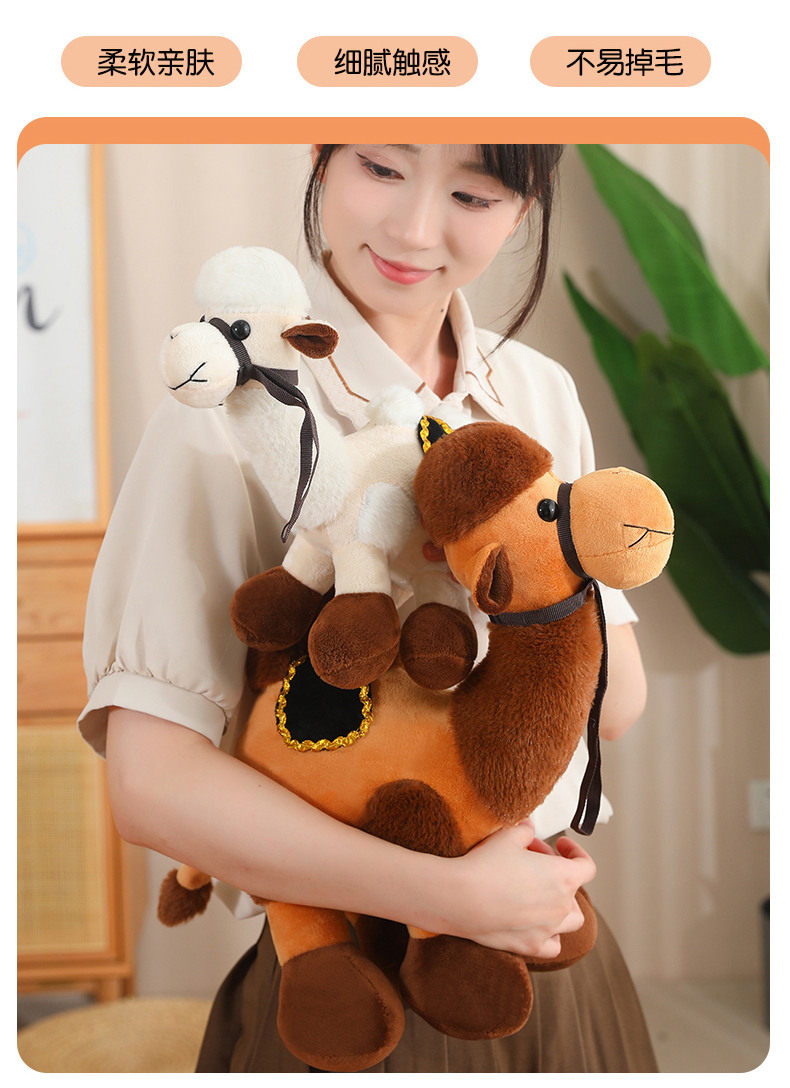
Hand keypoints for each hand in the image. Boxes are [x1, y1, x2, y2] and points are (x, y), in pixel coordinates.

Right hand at [446, 821, 595, 958]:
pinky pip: (553, 945)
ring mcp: (548, 929)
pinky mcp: (530, 946)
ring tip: (540, 893)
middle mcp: (561, 906)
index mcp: (562, 877)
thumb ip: (525, 831)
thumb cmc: (484, 865)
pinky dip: (550, 935)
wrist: (460, 898)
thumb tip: (529, 829)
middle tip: (530, 859)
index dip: (575, 851)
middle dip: (555, 871)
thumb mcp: (507, 836)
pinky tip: (536, 923)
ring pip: (571, 921)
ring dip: (561, 905)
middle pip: (573, 889)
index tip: (560, 844)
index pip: (587, 867)